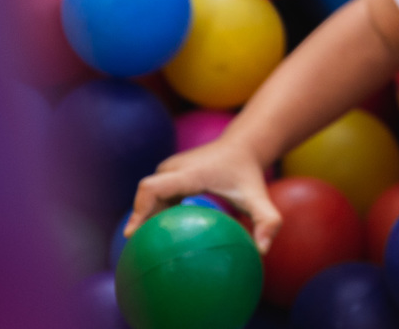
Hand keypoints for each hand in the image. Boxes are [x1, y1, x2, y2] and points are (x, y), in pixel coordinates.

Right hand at [123, 138, 282, 254]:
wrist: (242, 147)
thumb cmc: (249, 175)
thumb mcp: (259, 199)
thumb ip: (267, 221)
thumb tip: (263, 251)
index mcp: (190, 173)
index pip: (153, 188)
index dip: (139, 210)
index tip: (132, 234)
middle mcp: (174, 168)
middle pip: (146, 194)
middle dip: (139, 219)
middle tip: (138, 250)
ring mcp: (170, 169)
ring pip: (148, 195)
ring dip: (145, 217)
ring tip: (145, 246)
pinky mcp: (170, 174)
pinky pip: (154, 195)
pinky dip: (153, 213)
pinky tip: (158, 235)